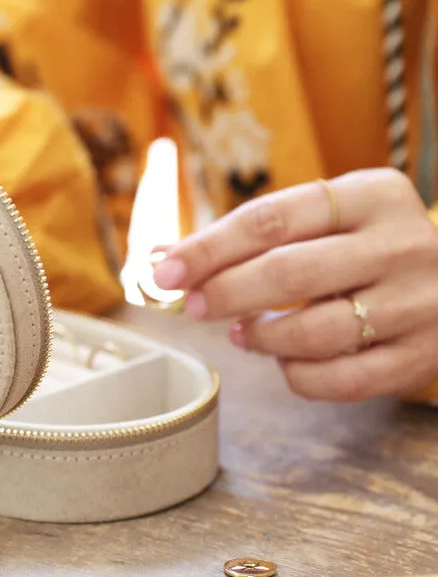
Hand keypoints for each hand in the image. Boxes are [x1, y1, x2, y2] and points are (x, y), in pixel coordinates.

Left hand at [152, 169, 437, 400]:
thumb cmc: (365, 244)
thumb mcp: (325, 218)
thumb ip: (250, 235)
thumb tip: (164, 257)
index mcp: (371, 196)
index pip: (271, 219)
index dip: (208, 248)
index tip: (165, 270)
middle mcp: (400, 244)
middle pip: (289, 272)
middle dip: (226, 292)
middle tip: (194, 306)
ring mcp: (417, 303)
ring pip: (314, 332)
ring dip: (260, 338)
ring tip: (240, 332)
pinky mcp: (420, 356)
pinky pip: (341, 380)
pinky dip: (297, 376)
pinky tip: (285, 361)